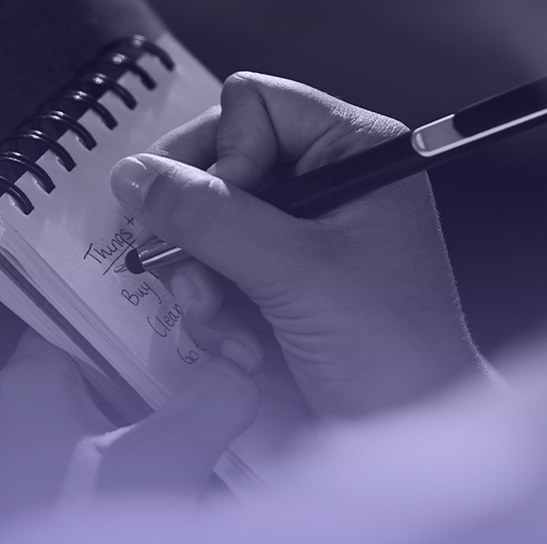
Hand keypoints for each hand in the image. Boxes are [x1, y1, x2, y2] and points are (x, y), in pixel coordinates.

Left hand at [0, 330, 259, 531]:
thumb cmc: (81, 536)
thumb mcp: (169, 457)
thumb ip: (215, 397)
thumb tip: (237, 371)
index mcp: (22, 389)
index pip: (73, 317)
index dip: (127, 314)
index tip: (174, 318)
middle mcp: (2, 426)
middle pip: (89, 375)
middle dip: (148, 383)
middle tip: (199, 386)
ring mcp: (6, 477)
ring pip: (87, 429)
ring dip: (139, 435)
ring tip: (192, 446)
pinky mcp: (22, 518)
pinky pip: (77, 475)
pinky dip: (120, 476)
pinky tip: (162, 493)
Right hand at [111, 73, 483, 417]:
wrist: (408, 435)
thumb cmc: (393, 351)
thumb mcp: (295, 272)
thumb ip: (210, 216)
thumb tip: (138, 177)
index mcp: (356, 151)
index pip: (252, 104)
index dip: (226, 155)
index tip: (229, 212)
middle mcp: (327, 183)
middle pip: (217, 165)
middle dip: (201, 232)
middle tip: (201, 273)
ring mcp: (299, 235)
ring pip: (203, 225)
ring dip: (204, 284)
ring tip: (235, 327)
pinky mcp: (277, 282)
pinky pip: (210, 273)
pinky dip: (215, 315)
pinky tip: (246, 348)